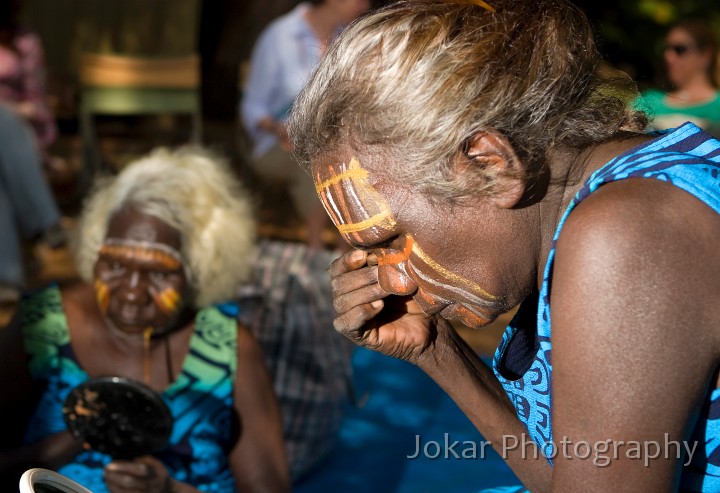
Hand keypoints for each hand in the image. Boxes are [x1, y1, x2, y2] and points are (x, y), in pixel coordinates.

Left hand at [104, 456, 172, 492]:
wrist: (165, 491)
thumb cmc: (156, 474)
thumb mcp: (154, 463)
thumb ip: (141, 461)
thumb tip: (122, 461)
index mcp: (156, 474)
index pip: (139, 470)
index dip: (124, 467)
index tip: (111, 464)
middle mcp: (151, 486)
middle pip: (129, 482)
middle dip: (114, 476)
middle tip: (105, 470)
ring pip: (124, 492)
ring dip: (111, 484)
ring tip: (106, 476)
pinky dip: (114, 491)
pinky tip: (110, 484)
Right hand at [330, 249, 440, 364]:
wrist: (431, 325)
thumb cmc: (415, 296)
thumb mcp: (399, 274)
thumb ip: (383, 262)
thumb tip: (372, 250)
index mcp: (352, 282)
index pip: (336, 270)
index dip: (346, 261)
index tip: (364, 255)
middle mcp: (347, 300)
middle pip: (338, 284)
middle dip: (361, 276)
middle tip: (383, 273)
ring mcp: (350, 319)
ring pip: (342, 302)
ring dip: (366, 292)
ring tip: (386, 289)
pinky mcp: (358, 336)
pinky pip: (346, 323)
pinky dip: (362, 312)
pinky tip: (379, 306)